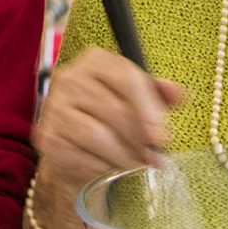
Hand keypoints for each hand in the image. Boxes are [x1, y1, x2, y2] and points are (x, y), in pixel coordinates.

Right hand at [32, 47, 185, 197]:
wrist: (74, 142)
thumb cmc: (111, 116)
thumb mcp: (139, 99)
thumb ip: (160, 94)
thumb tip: (180, 94)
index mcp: (95, 61)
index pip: (126, 77)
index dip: (149, 109)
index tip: (162, 137)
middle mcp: (70, 78)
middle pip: (113, 109)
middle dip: (139, 139)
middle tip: (154, 157)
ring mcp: (55, 107)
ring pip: (96, 136)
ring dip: (123, 156)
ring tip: (136, 164)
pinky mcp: (47, 137)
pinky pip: (81, 156)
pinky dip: (102, 166)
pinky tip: (110, 167)